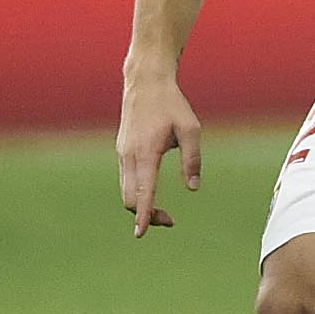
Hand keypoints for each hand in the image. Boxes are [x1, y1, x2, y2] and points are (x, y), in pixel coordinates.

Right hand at [117, 69, 201, 237]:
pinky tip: (150, 191)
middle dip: (145, 214)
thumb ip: (193, 160)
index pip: (143, 191)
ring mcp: (122, 153)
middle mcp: (129, 155)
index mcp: (146, 152)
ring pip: (125, 190)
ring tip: (163, 213)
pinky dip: (136, 191)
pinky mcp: (122, 150)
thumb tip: (193, 188)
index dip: (143, 214)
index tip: (142, 232)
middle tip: (169, 221)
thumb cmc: (171, 104)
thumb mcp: (191, 129)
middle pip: (129, 198)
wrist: (146, 81)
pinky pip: (125, 179)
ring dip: (140, 204)